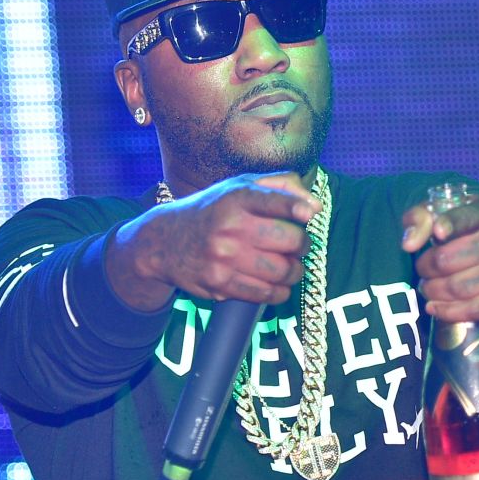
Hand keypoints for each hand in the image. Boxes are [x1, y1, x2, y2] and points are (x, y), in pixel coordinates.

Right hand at [106, 172, 319, 309]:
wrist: (164, 242)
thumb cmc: (212, 212)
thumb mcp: (239, 187)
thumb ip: (279, 186)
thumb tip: (314, 206)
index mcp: (236, 198)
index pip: (274, 201)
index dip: (296, 208)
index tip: (309, 214)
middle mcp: (230, 227)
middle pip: (288, 240)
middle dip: (302, 244)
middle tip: (298, 244)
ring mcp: (224, 258)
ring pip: (282, 271)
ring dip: (295, 271)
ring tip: (291, 266)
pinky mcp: (220, 285)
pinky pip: (265, 294)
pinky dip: (280, 291)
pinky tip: (278, 284)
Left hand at [401, 196, 478, 321]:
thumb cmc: (468, 233)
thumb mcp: (444, 215)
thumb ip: (420, 219)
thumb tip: (409, 243)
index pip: (465, 218)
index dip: (449, 225)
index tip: (438, 233)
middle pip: (447, 260)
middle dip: (425, 268)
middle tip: (422, 270)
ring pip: (458, 288)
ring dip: (433, 291)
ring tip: (428, 287)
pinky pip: (473, 309)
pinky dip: (448, 311)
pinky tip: (435, 306)